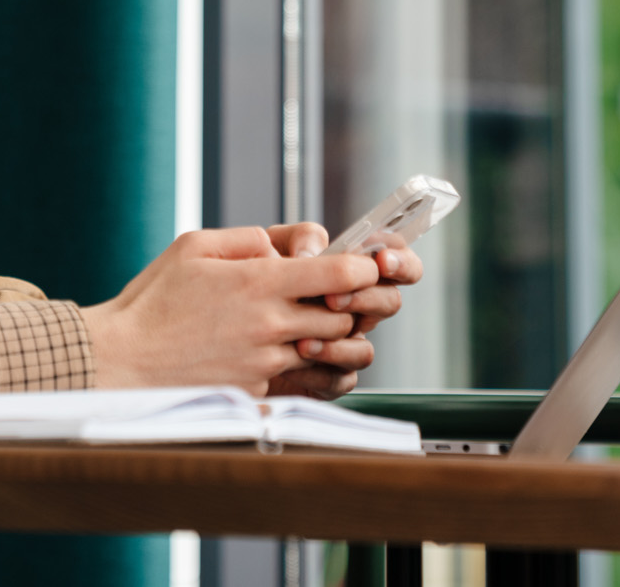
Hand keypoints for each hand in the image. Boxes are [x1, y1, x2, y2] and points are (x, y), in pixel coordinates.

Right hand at [80, 227, 380, 395]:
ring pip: (325, 350)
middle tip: (328, 295)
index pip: (341, 276)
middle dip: (346, 305)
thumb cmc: (153, 302)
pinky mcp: (256, 393)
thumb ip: (247, 239)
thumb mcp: (194, 246)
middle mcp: (270, 325)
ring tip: (297, 323)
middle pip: (344, 317)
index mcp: (259, 283)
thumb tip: (282, 247)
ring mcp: (265, 364)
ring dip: (323, 336)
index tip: (360, 267)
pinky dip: (295, 364)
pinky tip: (266, 351)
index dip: (362, 269)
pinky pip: (295, 377)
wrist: (122, 361)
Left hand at [260, 223, 422, 398]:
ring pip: (365, 349)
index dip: (400, 261)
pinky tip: (291, 362)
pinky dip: (318, 371)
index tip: (382, 261)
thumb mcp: (271, 245)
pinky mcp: (325, 376)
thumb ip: (299, 238)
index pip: (393, 261)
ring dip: (339, 343)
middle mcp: (352, 308)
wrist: (219, 321)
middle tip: (334, 298)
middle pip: (389, 303)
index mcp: (347, 272)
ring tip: (302, 340)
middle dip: (367, 298)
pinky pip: (341, 379)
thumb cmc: (248, 278)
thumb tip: (312, 255)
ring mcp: (342, 343)